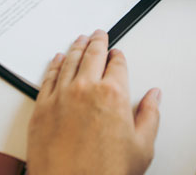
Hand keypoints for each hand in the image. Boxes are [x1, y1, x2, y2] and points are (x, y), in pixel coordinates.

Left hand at [27, 30, 160, 174]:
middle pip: (93, 55)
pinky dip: (55, 65)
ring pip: (70, 61)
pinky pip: (48, 77)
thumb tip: (153, 98)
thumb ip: (150, 116)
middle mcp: (85, 89)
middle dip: (97, 42)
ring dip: (77, 47)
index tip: (118, 55)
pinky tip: (58, 60)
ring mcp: (61, 96)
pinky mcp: (42, 107)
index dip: (118, 57)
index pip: (117, 64)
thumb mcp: (141, 147)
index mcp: (113, 95)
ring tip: (80, 40)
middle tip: (99, 35)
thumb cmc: (103, 173)